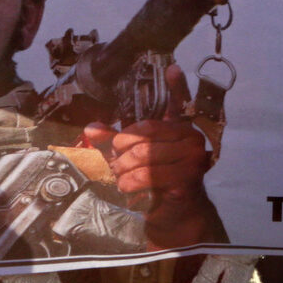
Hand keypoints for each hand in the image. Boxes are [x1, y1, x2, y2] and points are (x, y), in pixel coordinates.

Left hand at [81, 64, 223, 248]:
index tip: (172, 68)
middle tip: (116, 163)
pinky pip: (147, 175)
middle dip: (121, 151)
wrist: (174, 213)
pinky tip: (130, 189)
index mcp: (179, 127)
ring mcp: (191, 158)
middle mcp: (190, 138)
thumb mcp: (132, 156)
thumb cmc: (156, 181)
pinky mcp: (186, 178)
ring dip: (123, 170)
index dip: (177, 86)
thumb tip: (92, 128)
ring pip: (143, 156)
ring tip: (122, 178)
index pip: (180, 102)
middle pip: (145, 134)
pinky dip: (131, 184)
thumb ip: (114, 141)